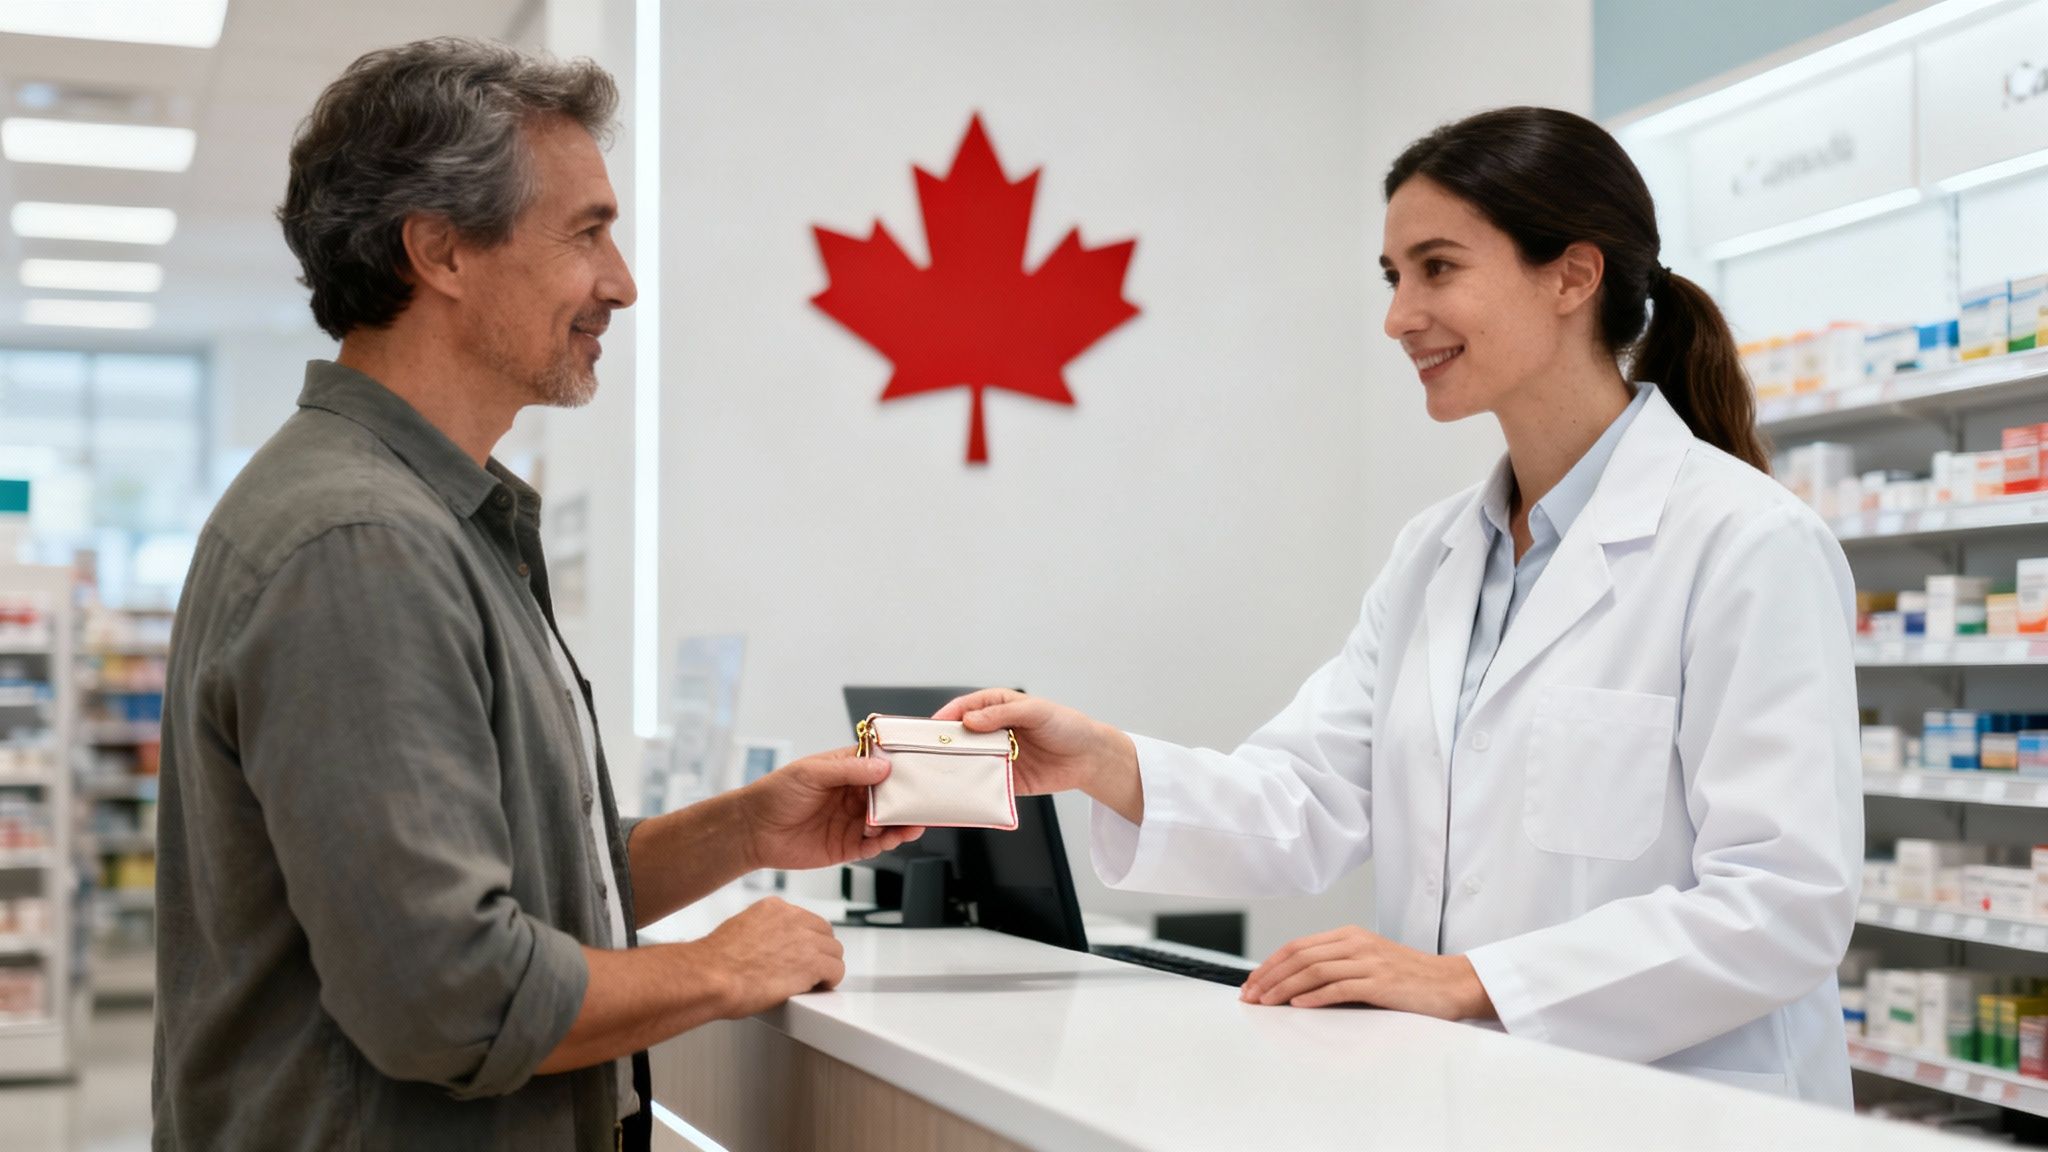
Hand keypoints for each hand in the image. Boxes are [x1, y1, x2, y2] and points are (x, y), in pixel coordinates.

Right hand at [688, 897, 846, 1016]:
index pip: (805, 919)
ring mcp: (805, 939)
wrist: (710, 977)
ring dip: (826, 967)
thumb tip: (767, 949)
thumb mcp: (739, 932)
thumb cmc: (714, 964)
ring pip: (834, 951)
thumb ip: (760, 933)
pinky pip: (837, 970)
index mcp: (773, 908)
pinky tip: (820, 988)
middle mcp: (792, 918)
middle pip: (824, 933)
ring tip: (815, 982)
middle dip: (819, 951)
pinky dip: (830, 981)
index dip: (805, 941)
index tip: (800, 954)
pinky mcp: (813, 963)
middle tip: (810, 970)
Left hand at [737, 751, 923, 870]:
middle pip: (890, 796)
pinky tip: (894, 838)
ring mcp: (852, 822)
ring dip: (902, 823)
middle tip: (925, 801)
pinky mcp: (847, 846)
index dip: (900, 767)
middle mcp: (853, 796)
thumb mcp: (811, 772)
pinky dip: (887, 842)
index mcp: (846, 771)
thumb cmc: (776, 793)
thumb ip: (848, 770)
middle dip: (908, 799)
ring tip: (914, 823)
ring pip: (887, 822)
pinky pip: (874, 845)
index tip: (919, 768)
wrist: (753, 831)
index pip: (881, 766)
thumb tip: (883, 767)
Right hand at [931, 689, 1126, 797]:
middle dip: (943, 745)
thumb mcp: (1035, 711)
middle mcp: (992, 732)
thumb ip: (1002, 713)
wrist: (1090, 758)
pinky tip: (960, 792)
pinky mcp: (1003, 781)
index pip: (963, 709)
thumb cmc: (1066, 726)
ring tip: (937, 775)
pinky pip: (981, 785)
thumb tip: (970, 720)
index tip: (931, 728)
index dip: (945, 717)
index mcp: (996, 708)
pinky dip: (970, 789)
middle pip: (959, 737)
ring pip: (966, 762)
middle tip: (927, 754)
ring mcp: (996, 757)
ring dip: (953, 768)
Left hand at [1238, 925, 1495, 1019]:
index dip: (1270, 963)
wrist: (1452, 983)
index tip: (1252, 982)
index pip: (1298, 946)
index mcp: (1350, 936)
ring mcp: (1369, 962)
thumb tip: (1296, 985)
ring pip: (1314, 970)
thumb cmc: (1409, 977)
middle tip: (1250, 995)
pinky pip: (1340, 987)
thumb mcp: (1369, 962)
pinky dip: (1315, 995)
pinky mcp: (1381, 982)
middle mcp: (1356, 944)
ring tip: (1266, 1001)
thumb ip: (1337, 966)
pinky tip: (1298, 1005)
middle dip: (1269, 976)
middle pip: (1300, 955)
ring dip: (1284, 987)